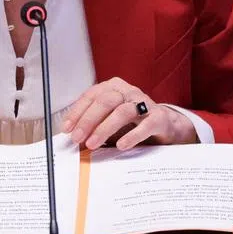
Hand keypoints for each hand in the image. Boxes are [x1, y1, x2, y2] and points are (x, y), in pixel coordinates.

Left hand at [62, 77, 197, 150]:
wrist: (165, 126)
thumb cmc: (132, 123)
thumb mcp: (109, 121)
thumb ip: (93, 127)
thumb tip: (72, 139)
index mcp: (113, 88)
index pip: (91, 96)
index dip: (77, 112)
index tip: (67, 128)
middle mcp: (128, 91)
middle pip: (105, 101)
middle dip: (88, 120)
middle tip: (77, 138)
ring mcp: (144, 103)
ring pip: (122, 112)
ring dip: (105, 128)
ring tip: (93, 144)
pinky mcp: (159, 117)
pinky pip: (145, 125)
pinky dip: (132, 135)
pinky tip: (121, 145)